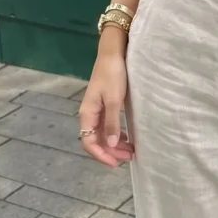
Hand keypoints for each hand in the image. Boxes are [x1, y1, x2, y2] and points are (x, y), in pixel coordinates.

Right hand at [77, 48, 134, 167]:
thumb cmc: (113, 75)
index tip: (115, 163)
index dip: (101, 155)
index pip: (88, 142)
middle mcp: (89, 115)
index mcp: (87, 114)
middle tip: (129, 157)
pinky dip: (115, 134)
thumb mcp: (114, 100)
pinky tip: (126, 137)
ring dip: (114, 145)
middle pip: (96, 140)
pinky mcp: (104, 105)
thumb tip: (112, 145)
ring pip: (102, 134)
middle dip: (110, 152)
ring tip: (130, 151)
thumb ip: (112, 123)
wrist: (113, 54)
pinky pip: (106, 126)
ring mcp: (96, 110)